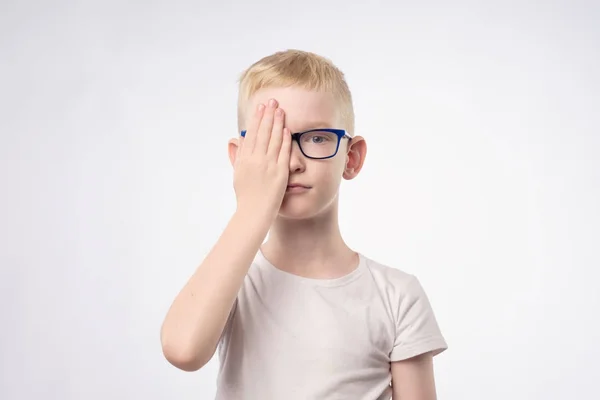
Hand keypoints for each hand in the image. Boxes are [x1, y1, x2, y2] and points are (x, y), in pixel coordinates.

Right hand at [233, 99, 291, 221]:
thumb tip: (234, 139)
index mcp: (244, 159)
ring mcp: (267, 166)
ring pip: (273, 139)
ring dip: (277, 123)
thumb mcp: (237, 173)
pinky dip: (285, 140)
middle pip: (263, 132)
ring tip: (281, 110)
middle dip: (268, 115)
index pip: (251, 134)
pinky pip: (283, 153)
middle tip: (273, 101)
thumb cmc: (245, 195)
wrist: (253, 213)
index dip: (257, 119)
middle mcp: (255, 160)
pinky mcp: (279, 173)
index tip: (260, 107)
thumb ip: (237, 155)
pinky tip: (287, 129)